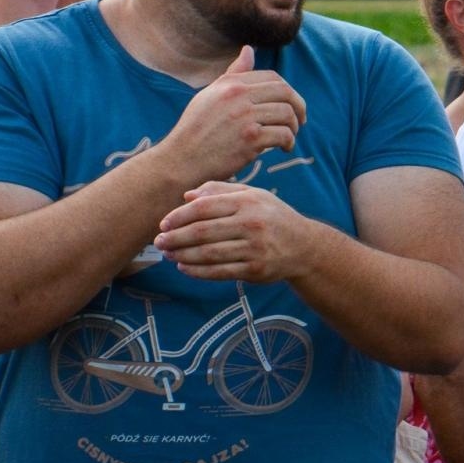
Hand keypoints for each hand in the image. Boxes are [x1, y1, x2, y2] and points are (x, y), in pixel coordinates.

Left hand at [155, 181, 311, 282]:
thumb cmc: (272, 216)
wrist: (304, 245)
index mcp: (248, 201)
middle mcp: (252, 223)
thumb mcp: (253, 195)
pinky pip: (219, 272)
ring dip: (183, 255)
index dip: (179, 216)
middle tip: (159, 242)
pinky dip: (198, 271)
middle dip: (175, 237)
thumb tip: (186, 196)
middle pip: (202, 231)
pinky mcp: (255, 269)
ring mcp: (254, 248)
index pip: (204, 207)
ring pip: (208, 253)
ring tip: (168, 254)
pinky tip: (184, 267)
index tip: (163, 223)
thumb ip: (220, 191)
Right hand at [161, 46, 308, 183]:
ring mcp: (245, 117)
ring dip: (294, 127)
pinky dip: (288, 142)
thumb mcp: (210, 95)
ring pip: (287, 114)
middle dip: (299, 106)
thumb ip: (233, 74)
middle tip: (300, 120)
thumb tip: (249, 50)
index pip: (273, 77)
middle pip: (285, 93)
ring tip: (289, 137)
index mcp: (231, 83)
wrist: (181, 160)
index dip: (287, 91)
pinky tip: (284, 148)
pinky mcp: (250, 139)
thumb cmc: (196, 129)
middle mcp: (238, 96)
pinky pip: (283, 134)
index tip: (291, 104)